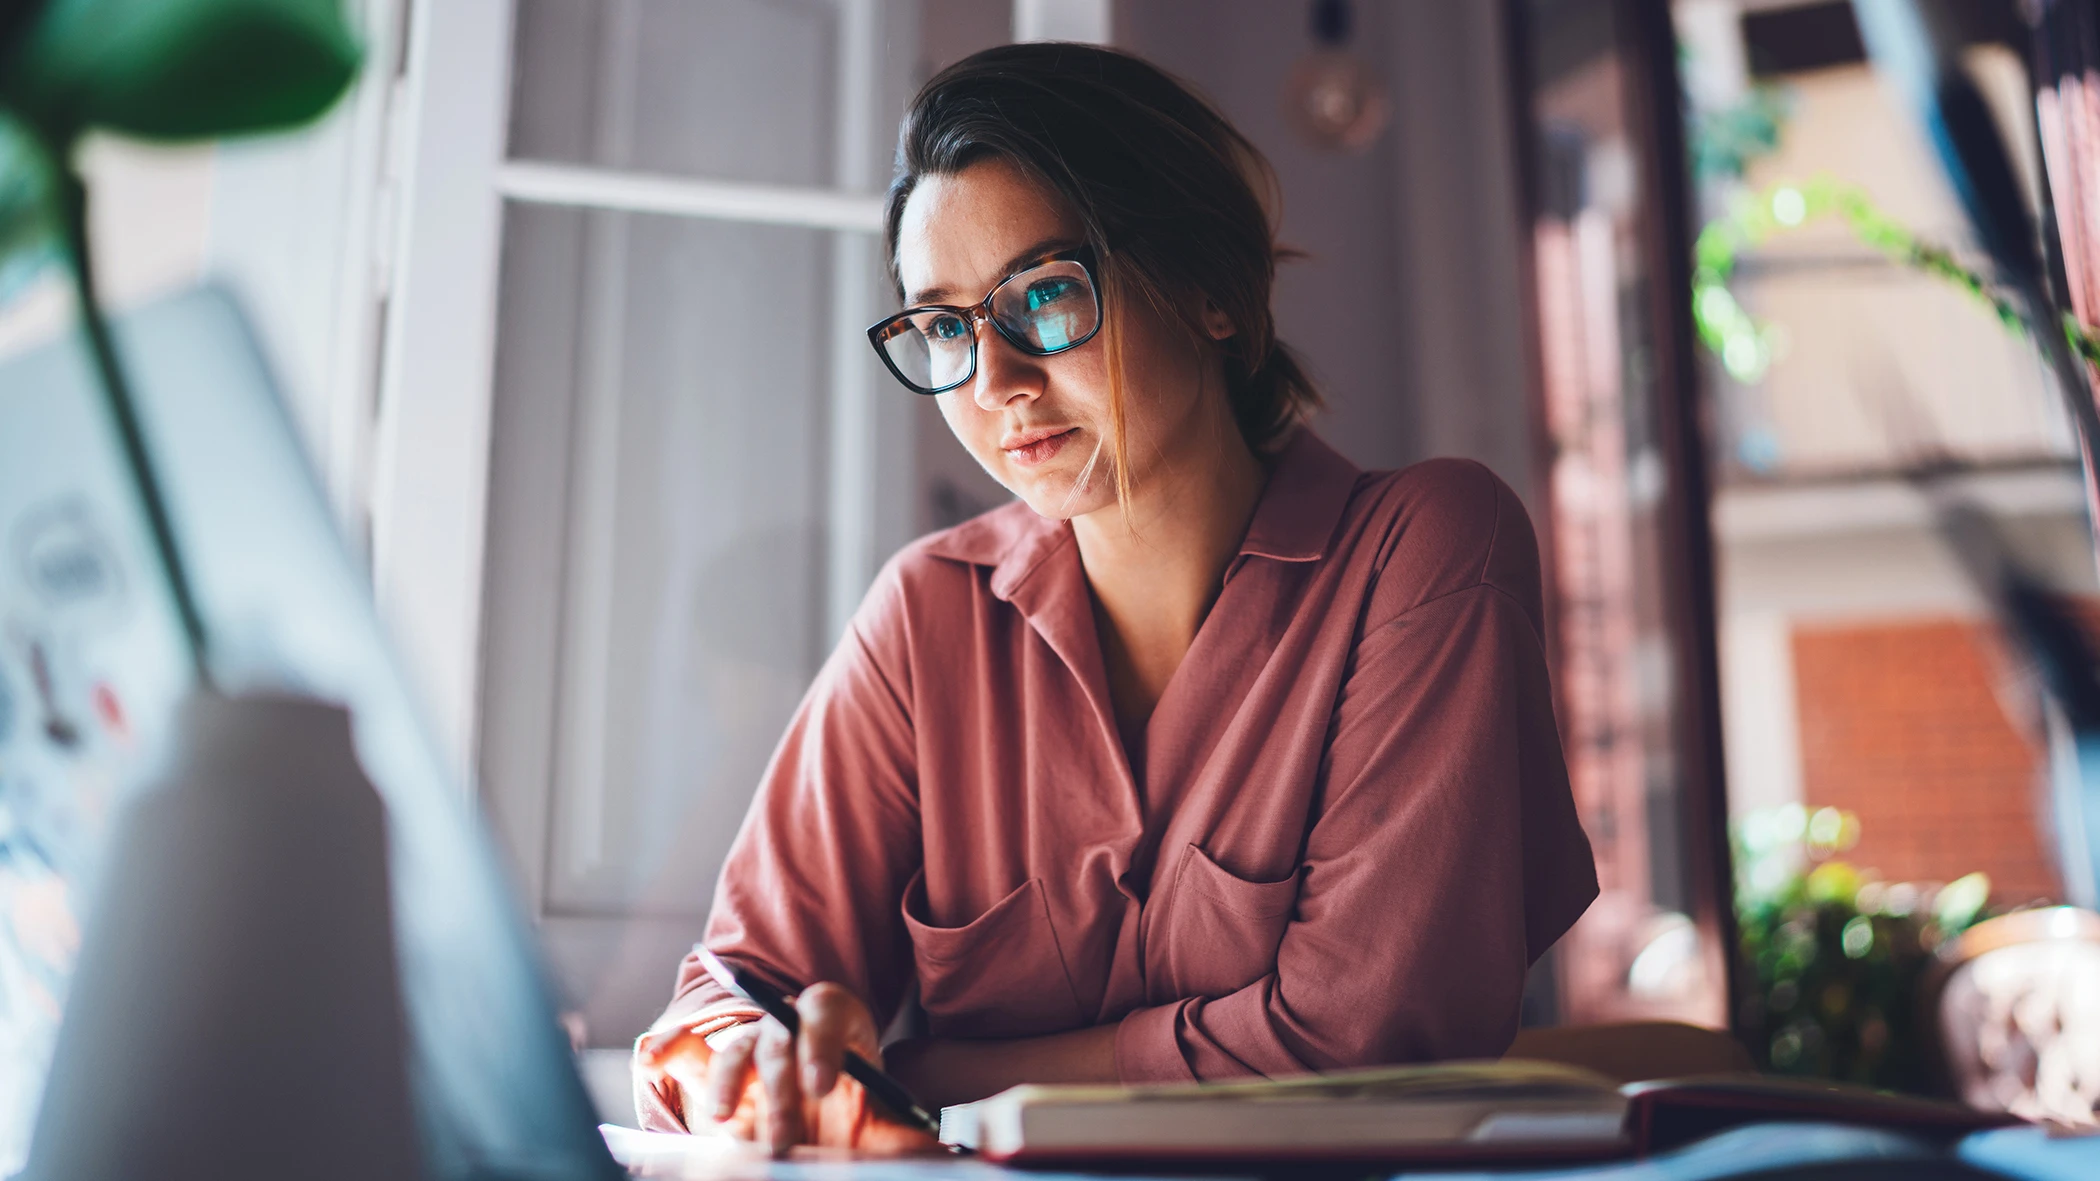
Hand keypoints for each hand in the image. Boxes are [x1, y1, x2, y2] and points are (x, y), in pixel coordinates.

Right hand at [637, 982, 939, 1155]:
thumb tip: (949, 1153)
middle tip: (785, 1139)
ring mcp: (752, 1048)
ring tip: (725, 1121)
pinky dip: (666, 1051)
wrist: (837, 1131)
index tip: (824, 1087)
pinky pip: (685, 1053)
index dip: (823, 1044)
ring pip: (735, 1049)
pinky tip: (650, 1058)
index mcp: (840, 1024)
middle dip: (778, 1088)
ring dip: (728, 1083)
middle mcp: (791, 1027)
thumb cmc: (865, 1125)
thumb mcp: (894, 1130)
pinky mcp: (716, 1075)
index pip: (827, 1011)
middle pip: (778, 1036)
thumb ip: (909, 1136)